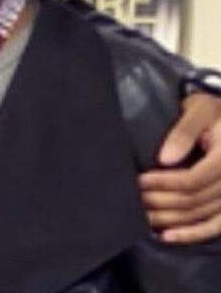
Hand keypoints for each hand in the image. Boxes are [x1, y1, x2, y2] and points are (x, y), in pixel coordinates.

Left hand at [139, 93, 220, 242]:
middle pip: (194, 200)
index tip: (140, 180)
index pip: (193, 179)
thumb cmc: (211, 112)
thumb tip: (164, 159)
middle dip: (161, 201)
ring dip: (170, 220)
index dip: (164, 183)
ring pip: (200, 216)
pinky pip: (215, 226)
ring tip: (143, 217)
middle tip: (134, 199)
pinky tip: (168, 236)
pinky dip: (192, 234)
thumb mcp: (198, 111)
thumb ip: (182, 133)